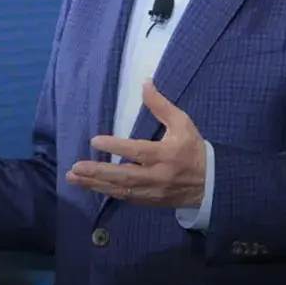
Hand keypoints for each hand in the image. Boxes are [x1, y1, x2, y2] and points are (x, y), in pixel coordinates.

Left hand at [68, 81, 205, 207]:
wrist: (212, 183)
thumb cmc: (193, 149)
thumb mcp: (183, 123)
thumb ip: (161, 106)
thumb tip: (145, 82)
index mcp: (166, 154)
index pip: (137, 151)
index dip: (116, 147)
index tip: (94, 141)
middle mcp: (157, 175)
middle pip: (124, 176)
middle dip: (98, 172)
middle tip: (75, 168)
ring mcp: (153, 191)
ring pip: (121, 190)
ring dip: (95, 185)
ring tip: (73, 178)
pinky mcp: (150, 201)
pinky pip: (125, 198)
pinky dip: (107, 192)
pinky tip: (90, 187)